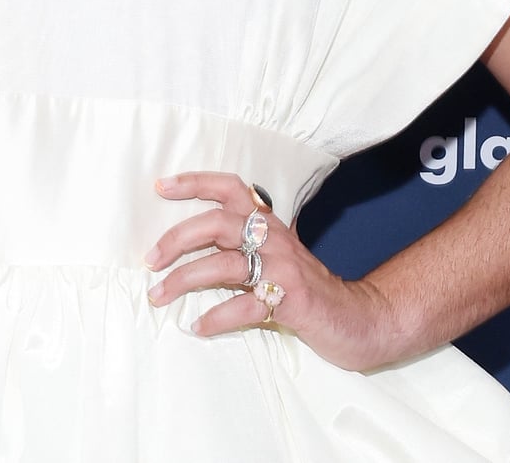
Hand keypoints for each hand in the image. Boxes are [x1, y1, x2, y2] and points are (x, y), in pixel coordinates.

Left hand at [143, 171, 408, 371]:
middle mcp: (275, 239)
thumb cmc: (307, 288)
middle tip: (150, 260)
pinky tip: (198, 326)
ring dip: (185, 280)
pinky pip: (246, 306)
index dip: (195, 182)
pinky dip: (218, 317)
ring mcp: (284, 269)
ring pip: (225, 265)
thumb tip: (189, 249)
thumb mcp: (277, 256)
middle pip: (218, 224)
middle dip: (177, 239)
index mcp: (269, 224)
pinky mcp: (291, 300)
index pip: (231, 187)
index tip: (160, 186)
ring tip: (159, 295)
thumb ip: (242, 246)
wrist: (359, 317)